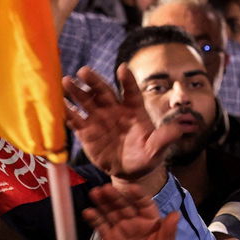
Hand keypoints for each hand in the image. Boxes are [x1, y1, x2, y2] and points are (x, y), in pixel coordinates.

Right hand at [63, 65, 177, 192]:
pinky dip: (67, 113)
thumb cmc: (147, 157)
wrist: (130, 171)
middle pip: (104, 91)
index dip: (127, 80)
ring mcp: (100, 119)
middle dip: (94, 80)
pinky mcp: (87, 132)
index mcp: (135, 110)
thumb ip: (166, 137)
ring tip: (66, 81)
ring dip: (77, 91)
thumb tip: (180, 129)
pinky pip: (76, 120)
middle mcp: (115, 110)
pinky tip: (59, 105)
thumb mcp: (158, 148)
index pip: (131, 91)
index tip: (123, 68)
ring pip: (87, 101)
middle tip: (83, 70)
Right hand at [82, 185, 178, 239]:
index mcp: (151, 219)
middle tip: (105, 188)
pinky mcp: (110, 238)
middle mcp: (135, 220)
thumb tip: (176, 213)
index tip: (131, 187)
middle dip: (115, 197)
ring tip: (95, 192)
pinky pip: (102, 226)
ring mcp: (121, 228)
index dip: (138, 195)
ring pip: (111, 212)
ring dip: (103, 203)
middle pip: (124, 205)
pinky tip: (88, 211)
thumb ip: (169, 231)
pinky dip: (95, 219)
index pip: (144, 203)